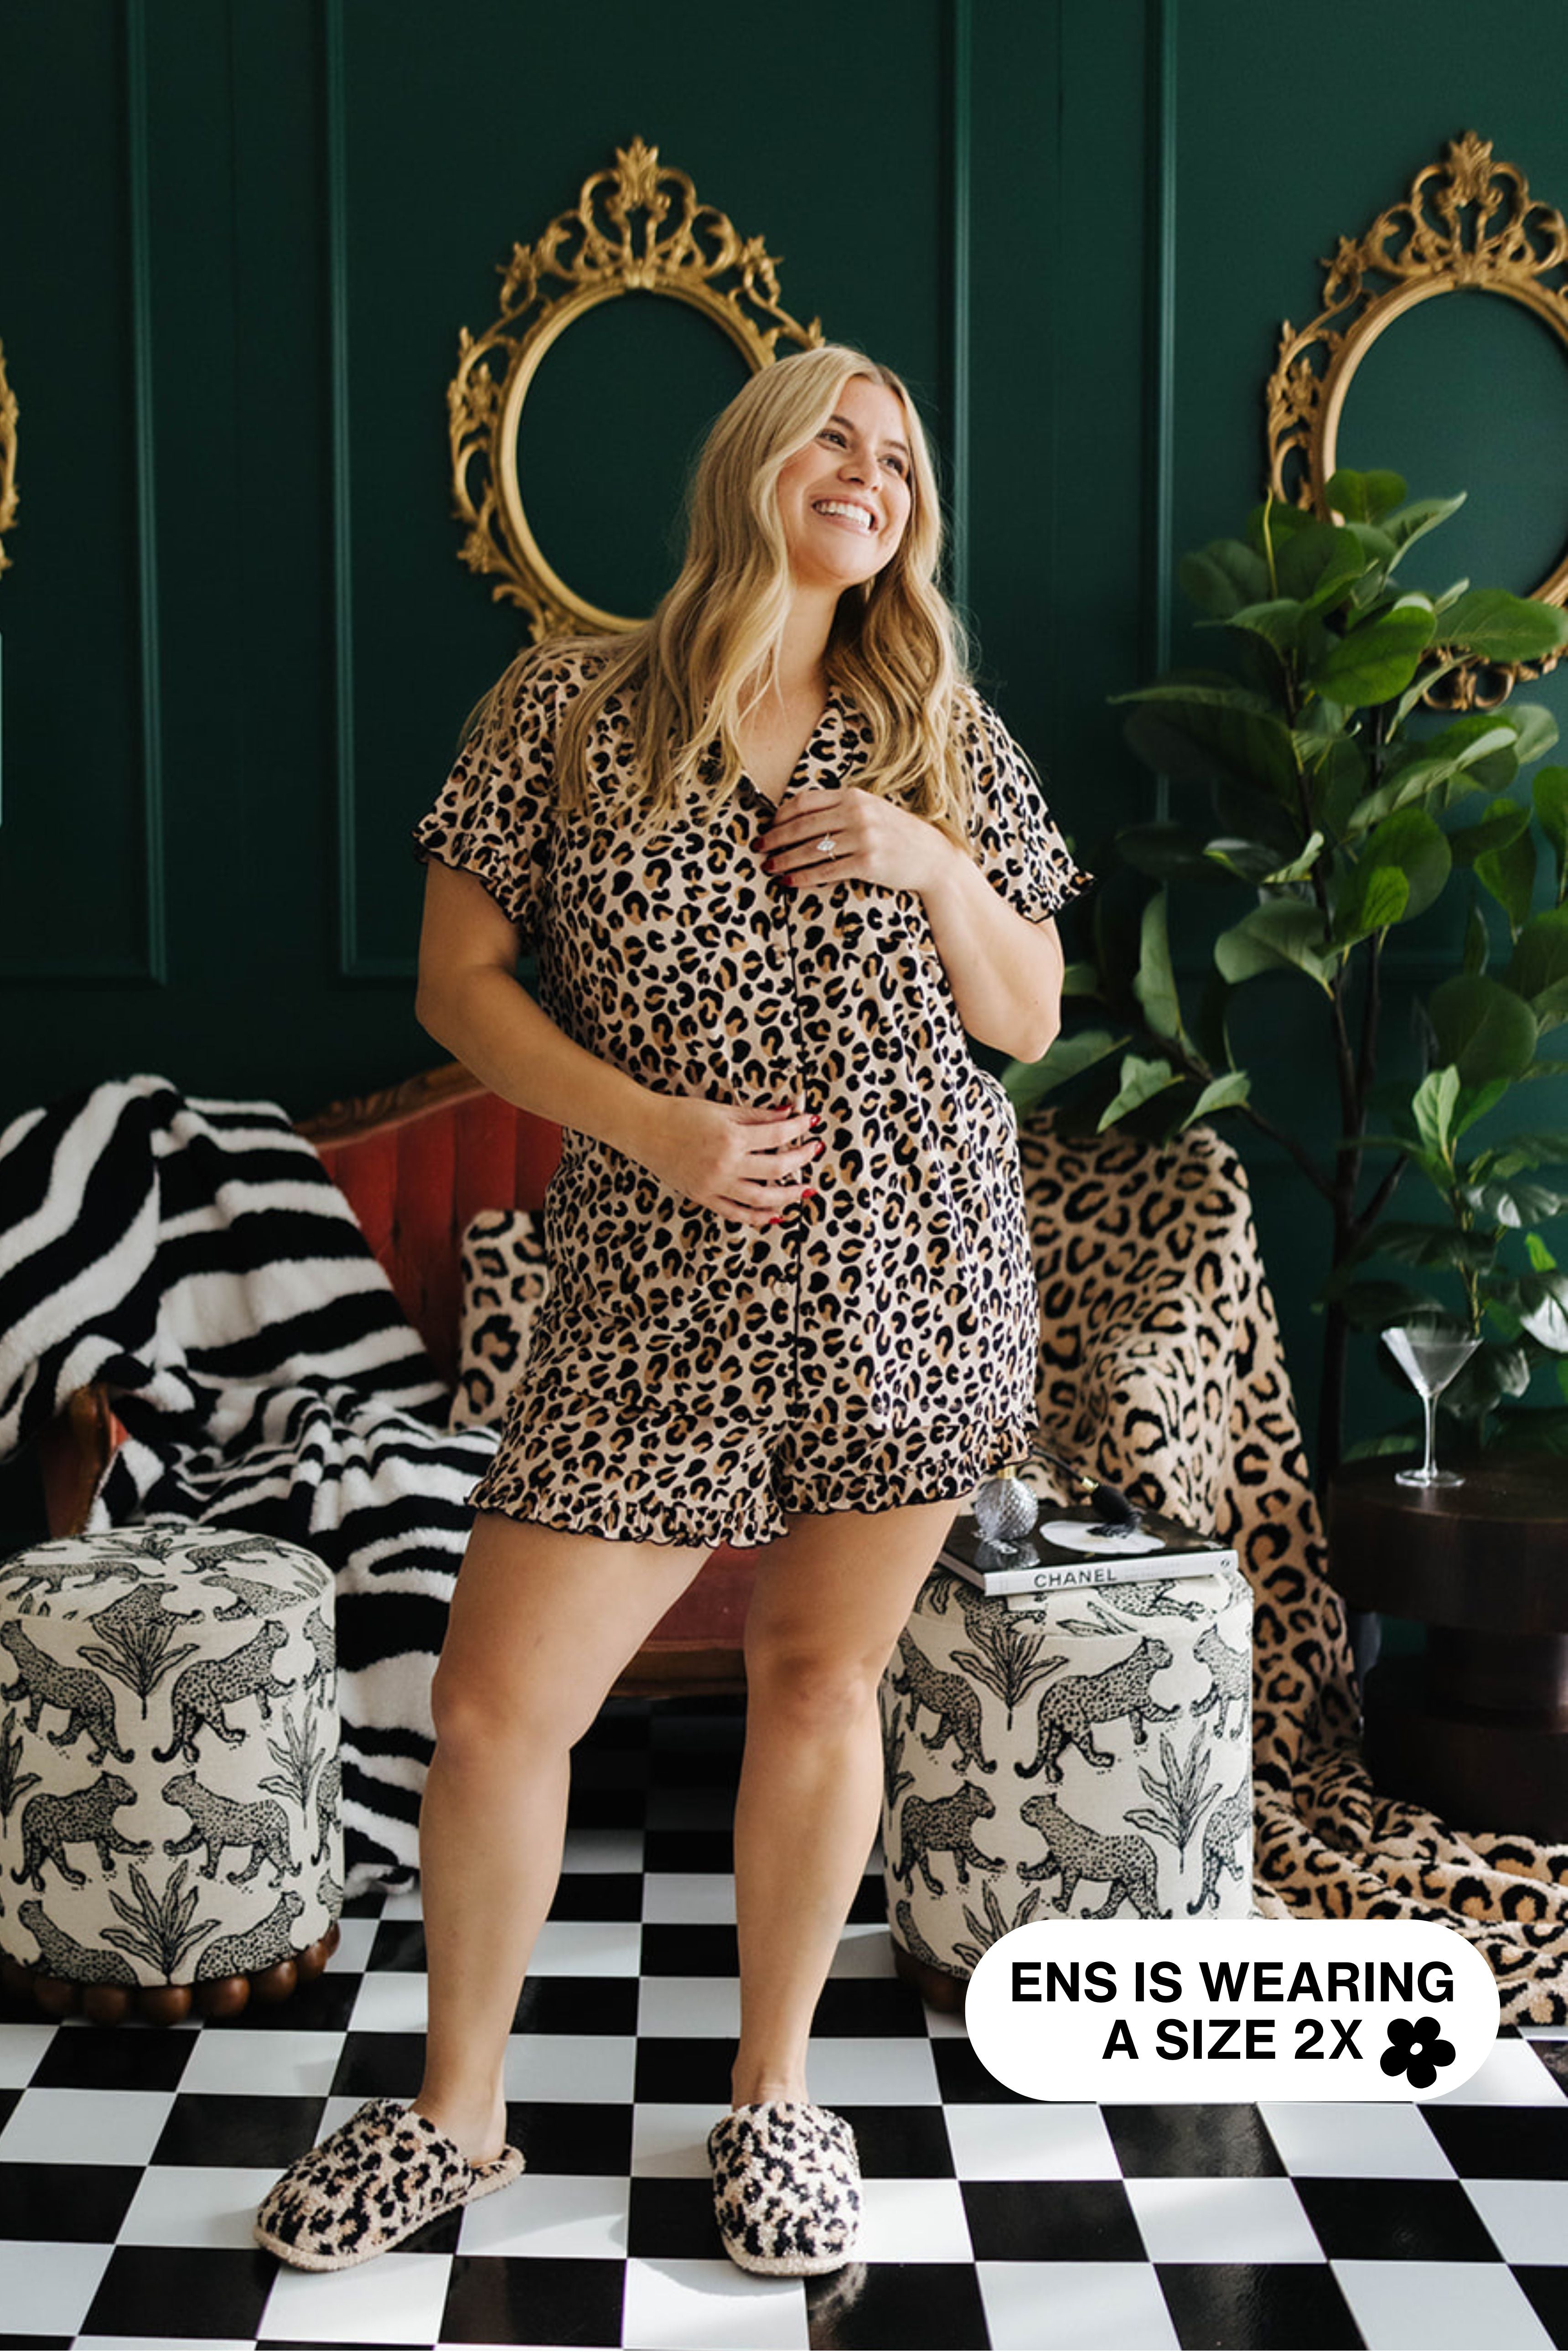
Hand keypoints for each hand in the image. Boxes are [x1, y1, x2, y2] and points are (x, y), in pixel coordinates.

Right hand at [626, 1094, 824, 1228]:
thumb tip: (787, 1113)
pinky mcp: (703, 1197)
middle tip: (814, 1152)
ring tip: (803, 1190)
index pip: (777, 1135)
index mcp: (731, 1138)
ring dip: (787, 1196)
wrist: (644, 1129)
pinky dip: (757, 1216)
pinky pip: (736, 1213)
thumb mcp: (721, 1109)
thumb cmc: (679, 1114)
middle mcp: (726, 1165)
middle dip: (801, 1160)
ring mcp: (715, 1185)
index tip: (812, 1124)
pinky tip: (773, 1213)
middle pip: (776, 1169)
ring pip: (761, 1198)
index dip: (799, 1128)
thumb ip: (756, 1115)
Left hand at [757, 787, 956, 897]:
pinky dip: (803, 878)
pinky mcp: (867, 864)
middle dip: (775, 838)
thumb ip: (842, 809)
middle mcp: (857, 813)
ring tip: (769, 868)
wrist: (934, 858)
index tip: (768, 826)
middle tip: (758, 849)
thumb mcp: (872, 810)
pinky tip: (789, 882)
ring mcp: (863, 838)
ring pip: (810, 850)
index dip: (780, 815)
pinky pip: (825, 871)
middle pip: (802, 825)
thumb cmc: (899, 835)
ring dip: (784, 860)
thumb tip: (801, 818)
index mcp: (854, 796)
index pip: (805, 800)